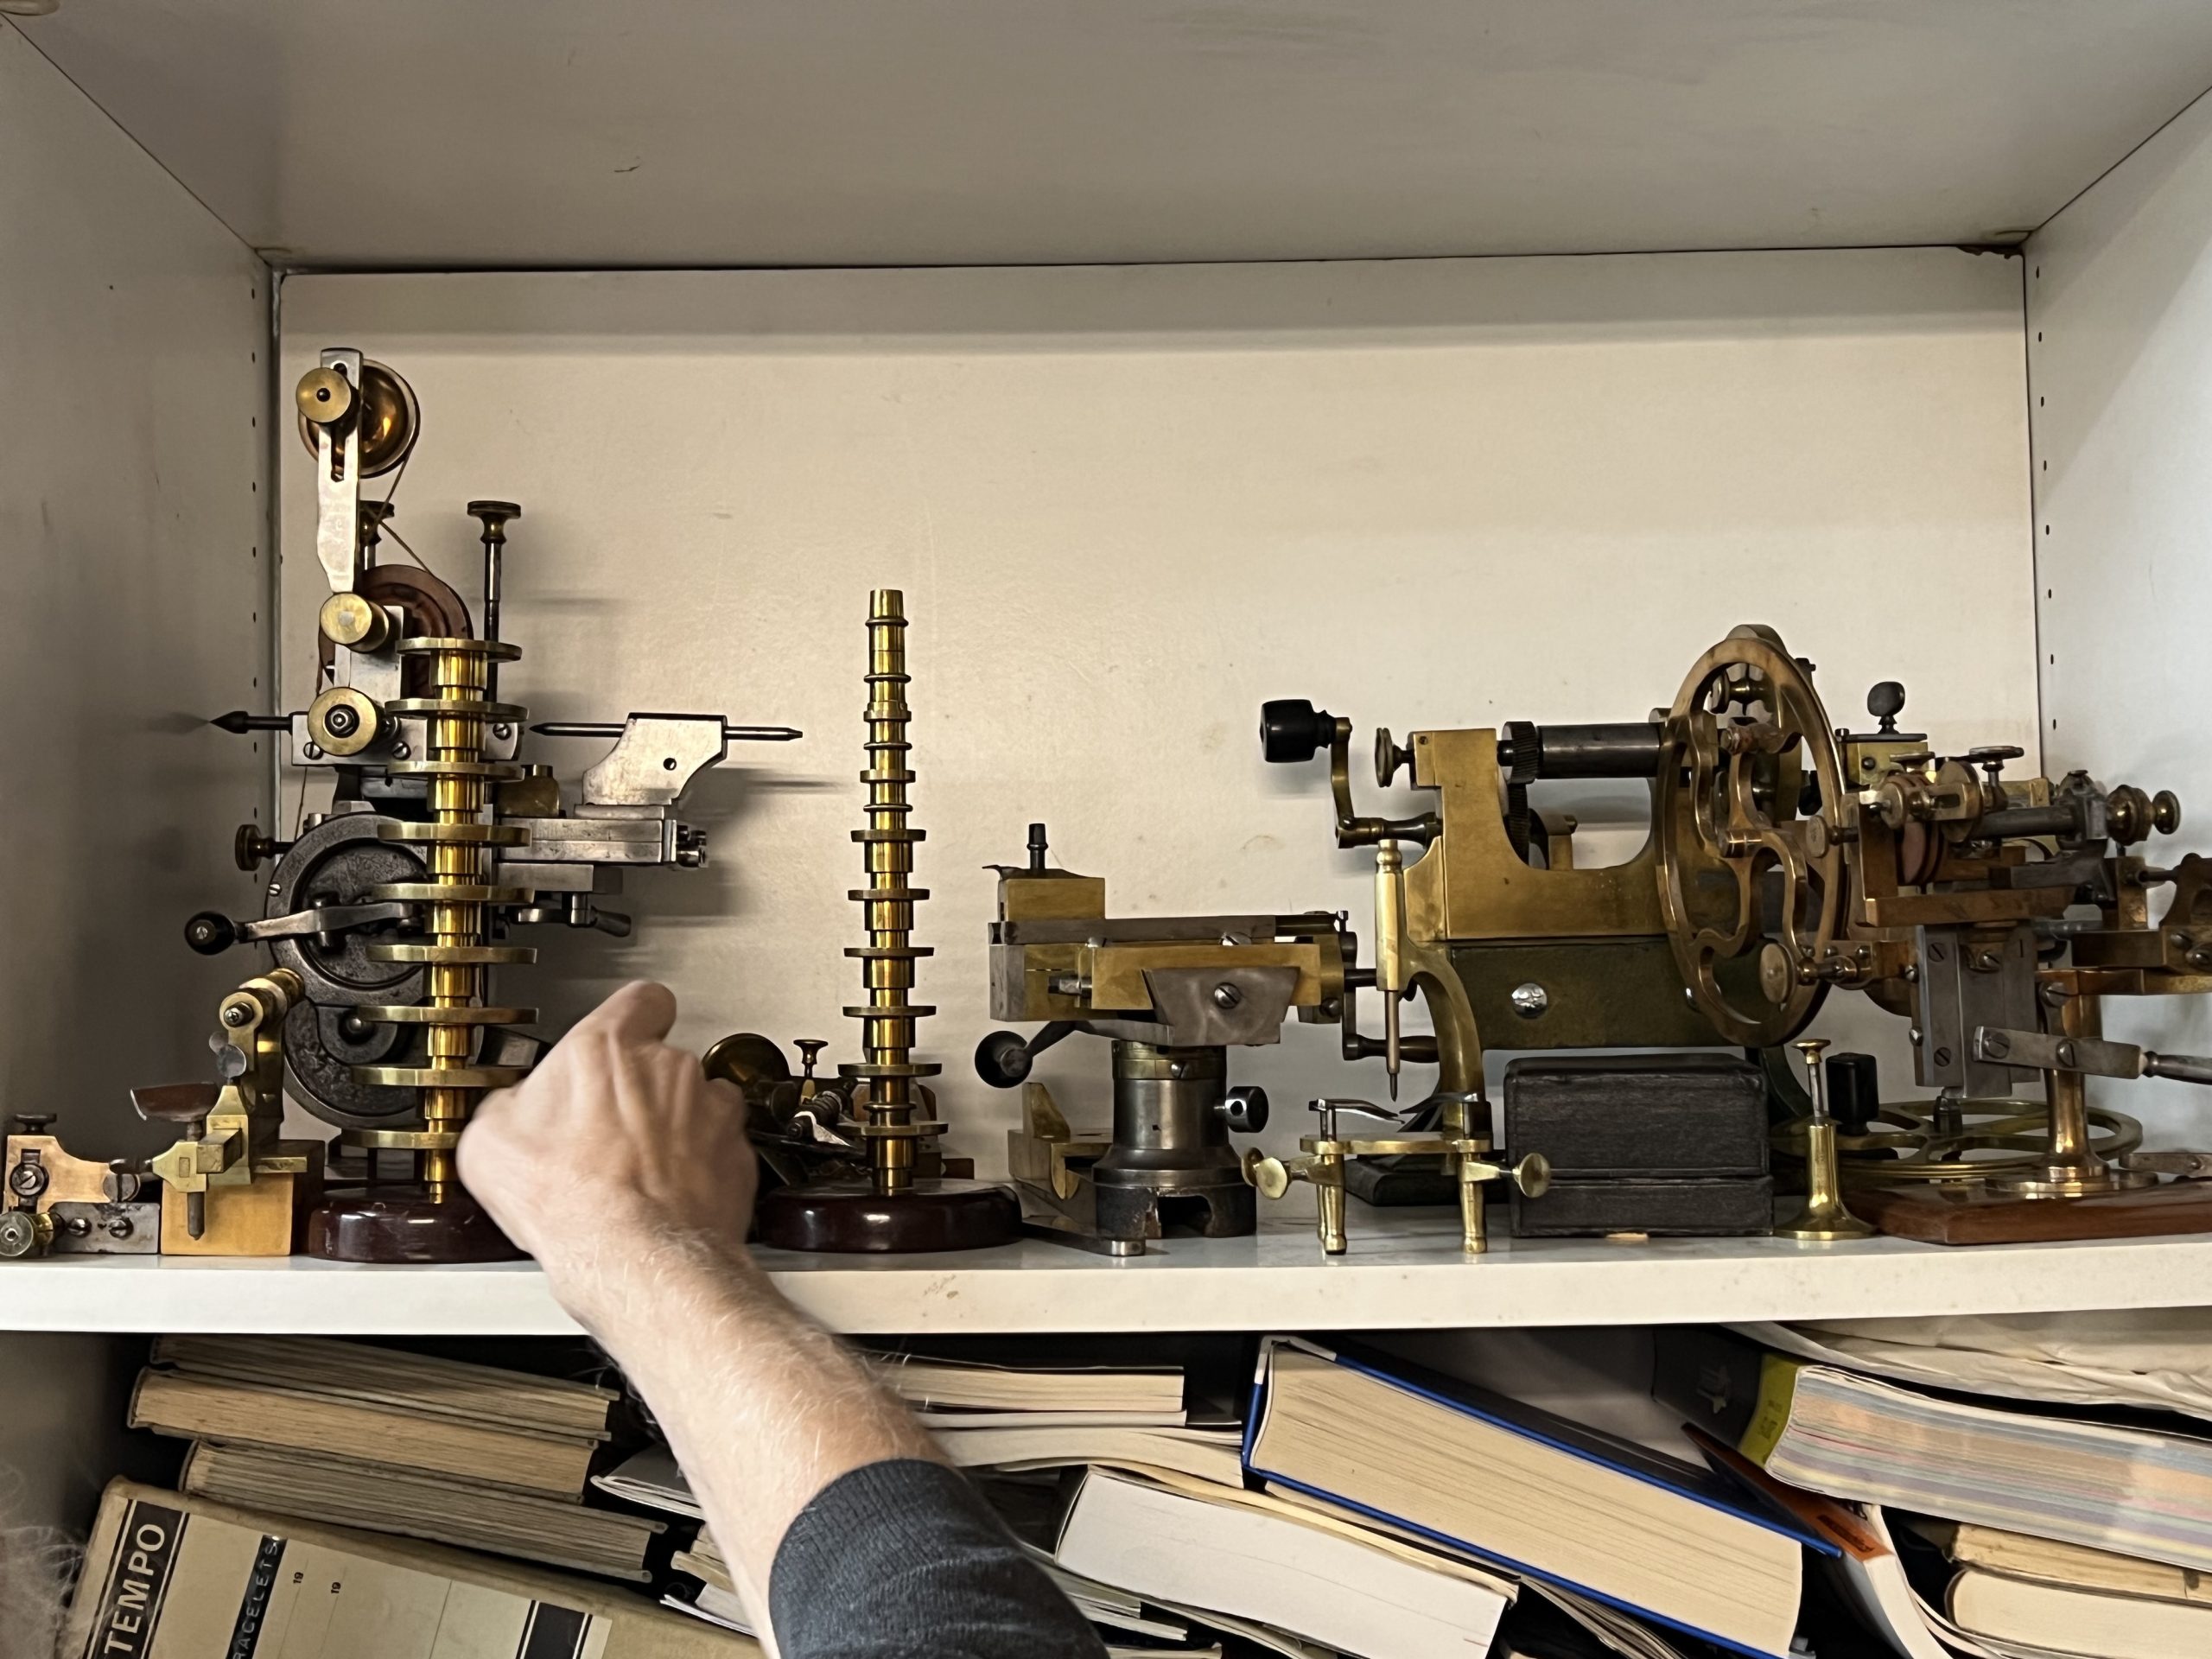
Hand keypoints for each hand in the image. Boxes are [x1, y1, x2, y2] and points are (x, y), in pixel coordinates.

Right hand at [459, 981, 756, 1327]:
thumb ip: (506, 1107)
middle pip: (661, 1058)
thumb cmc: (572, 1204)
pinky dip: (702, 1163)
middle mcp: (669, 1067)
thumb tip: (509, 1111)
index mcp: (607, 1048)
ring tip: (638, 1167)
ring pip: (696, 1101)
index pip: (637, 998)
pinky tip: (669, 1192)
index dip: (627, 1018)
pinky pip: (720, 1146)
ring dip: (674, 1124)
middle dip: (638, 1088)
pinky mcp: (738, 1153)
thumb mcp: (491, 1147)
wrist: (636, 1258)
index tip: (615, 1038)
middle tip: (606, 1128)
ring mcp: (711, 1108)